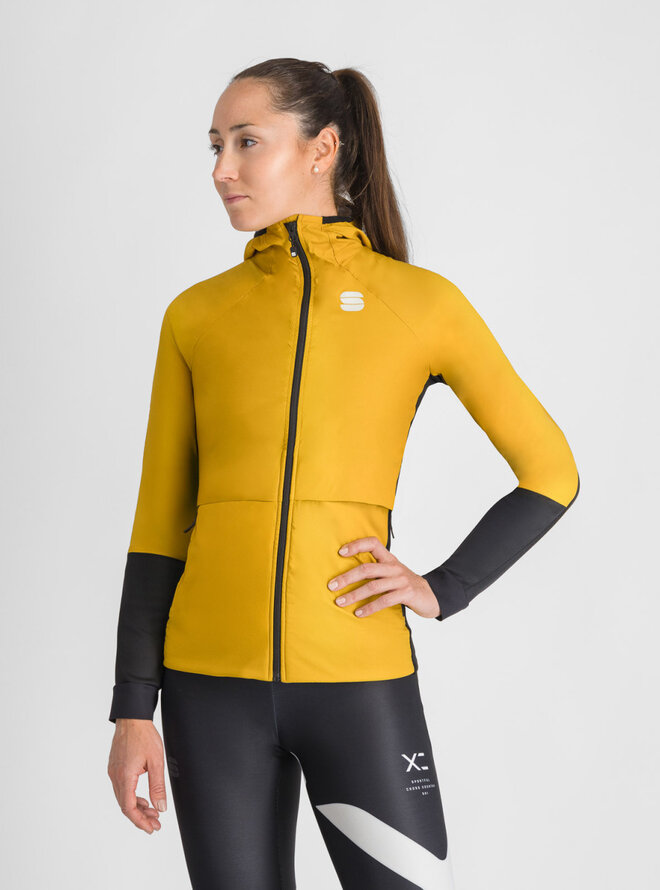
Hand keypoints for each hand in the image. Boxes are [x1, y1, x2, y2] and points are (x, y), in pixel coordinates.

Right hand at [108, 718, 167, 833]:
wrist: (132, 717)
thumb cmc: (144, 735)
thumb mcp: (156, 761)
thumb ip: (158, 786)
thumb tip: (161, 807)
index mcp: (125, 776)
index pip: (129, 807)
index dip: (140, 821)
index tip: (151, 828)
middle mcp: (115, 776)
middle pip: (125, 805)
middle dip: (141, 817)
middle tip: (156, 823)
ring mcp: (113, 771)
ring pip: (123, 797)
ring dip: (137, 807)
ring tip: (153, 812)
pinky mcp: (115, 767)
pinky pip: (122, 788)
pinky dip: (132, 797)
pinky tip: (143, 798)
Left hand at [328, 536, 440, 619]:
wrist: (431, 595)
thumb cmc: (404, 584)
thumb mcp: (392, 572)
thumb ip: (376, 570)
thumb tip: (347, 575)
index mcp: (389, 558)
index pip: (373, 543)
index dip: (357, 545)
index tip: (340, 552)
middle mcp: (394, 567)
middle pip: (367, 568)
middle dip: (347, 577)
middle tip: (331, 586)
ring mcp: (401, 580)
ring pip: (373, 586)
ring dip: (354, 595)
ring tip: (340, 602)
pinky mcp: (406, 594)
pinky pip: (384, 601)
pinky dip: (369, 607)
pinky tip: (358, 613)